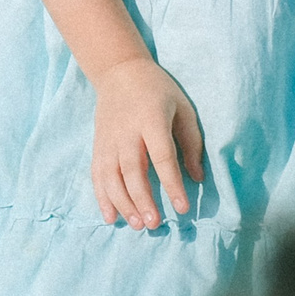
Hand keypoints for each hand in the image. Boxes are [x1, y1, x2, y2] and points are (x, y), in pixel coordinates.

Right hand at [90, 57, 205, 229]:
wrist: (118, 71)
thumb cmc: (158, 90)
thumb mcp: (183, 108)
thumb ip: (191, 142)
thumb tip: (197, 177)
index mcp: (151, 120)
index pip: (162, 157)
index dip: (172, 184)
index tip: (182, 208)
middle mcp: (127, 132)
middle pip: (133, 170)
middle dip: (143, 199)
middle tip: (155, 224)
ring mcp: (108, 140)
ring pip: (111, 176)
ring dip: (122, 203)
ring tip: (137, 224)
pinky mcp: (98, 145)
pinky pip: (97, 175)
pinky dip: (101, 197)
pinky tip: (110, 217)